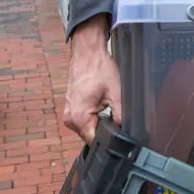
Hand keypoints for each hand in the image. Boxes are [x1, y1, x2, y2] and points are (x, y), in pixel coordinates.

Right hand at [64, 17, 121, 144]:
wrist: (88, 52)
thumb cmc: (99, 69)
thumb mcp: (116, 94)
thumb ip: (121, 116)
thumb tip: (125, 132)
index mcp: (79, 118)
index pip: (95, 141)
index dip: (109, 138)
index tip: (117, 127)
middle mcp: (70, 119)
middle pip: (91, 135)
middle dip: (104, 128)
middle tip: (111, 109)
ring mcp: (69, 113)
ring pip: (88, 127)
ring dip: (98, 120)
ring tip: (104, 102)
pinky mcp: (71, 107)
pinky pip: (83, 119)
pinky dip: (93, 114)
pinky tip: (99, 101)